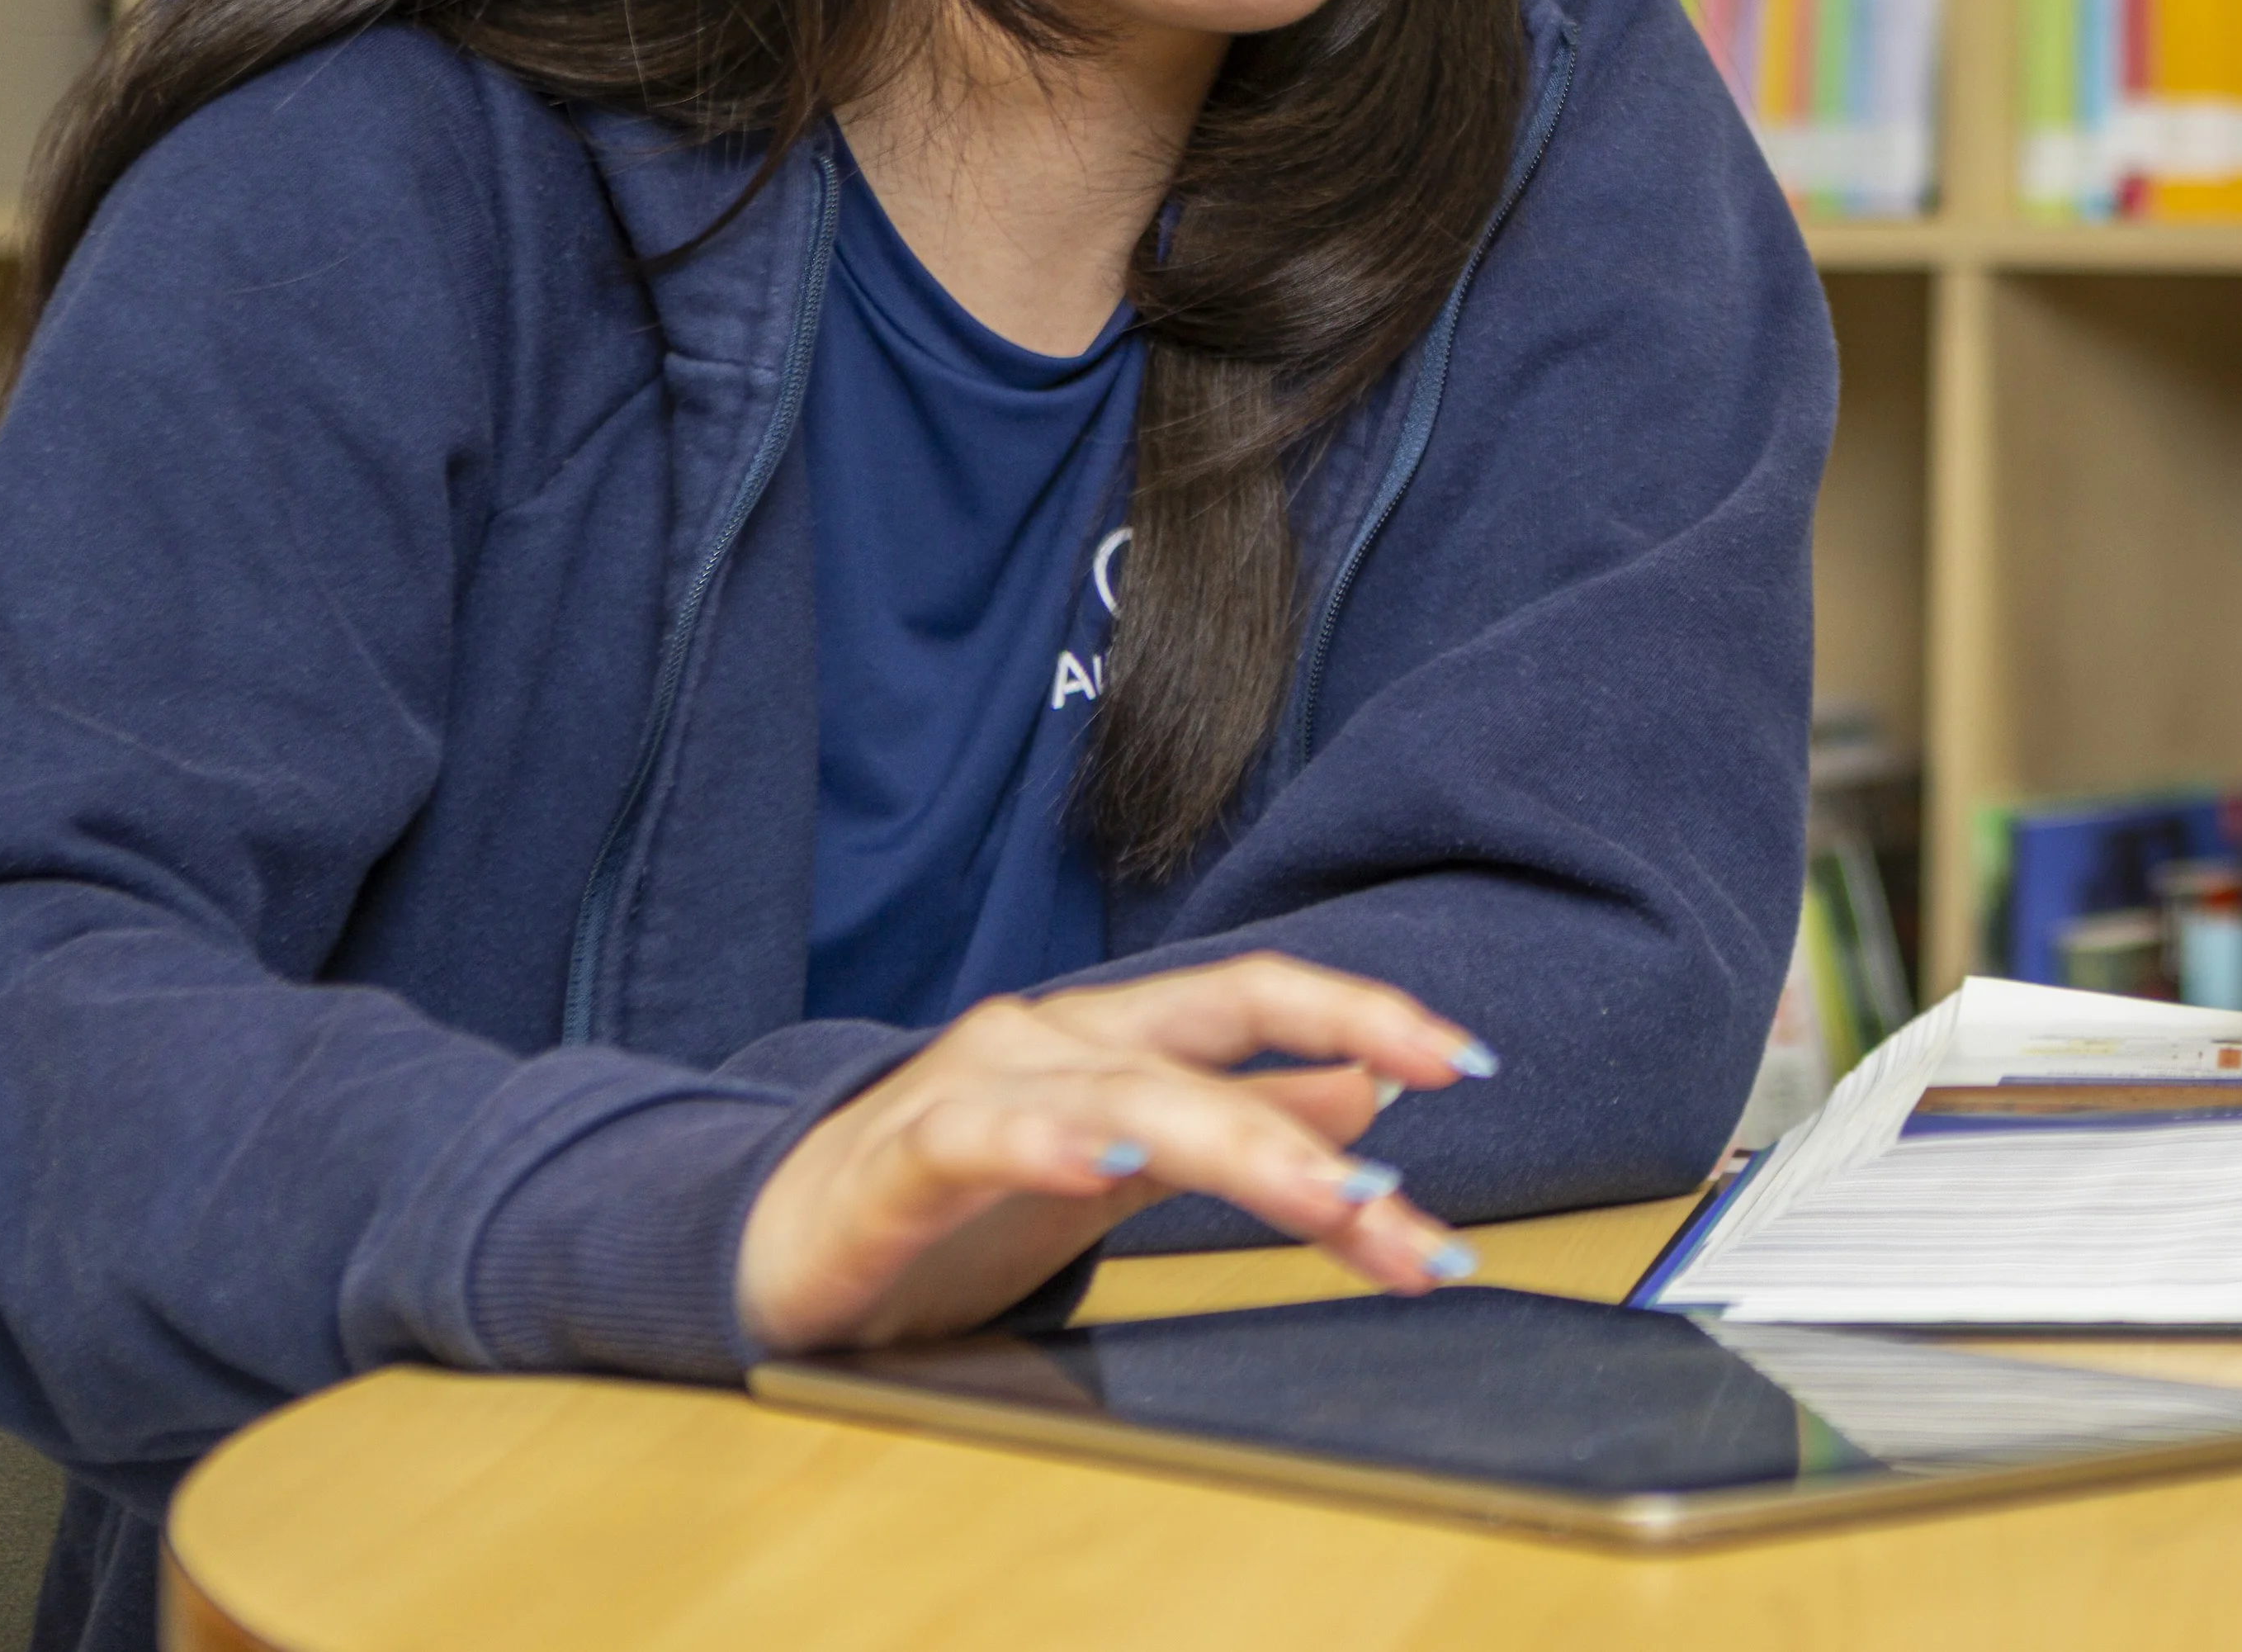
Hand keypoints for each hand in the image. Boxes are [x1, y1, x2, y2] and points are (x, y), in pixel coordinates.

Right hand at [734, 952, 1499, 1355]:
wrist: (769, 1243)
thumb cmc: (954, 1204)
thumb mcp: (1128, 1166)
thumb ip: (1243, 1125)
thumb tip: (1375, 1098)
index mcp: (1117, 1036)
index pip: (1260, 999)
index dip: (1366, 1014)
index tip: (1472, 1060)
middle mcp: (1055, 1038)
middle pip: (1213, 1032)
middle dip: (1331, 1091)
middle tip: (1418, 1189)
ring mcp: (974, 1089)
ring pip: (1126, 1095)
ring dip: (1239, 1144)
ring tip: (1329, 1197)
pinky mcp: (894, 1163)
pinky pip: (975, 1140)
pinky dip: (1045, 1149)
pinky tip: (1101, 1171)